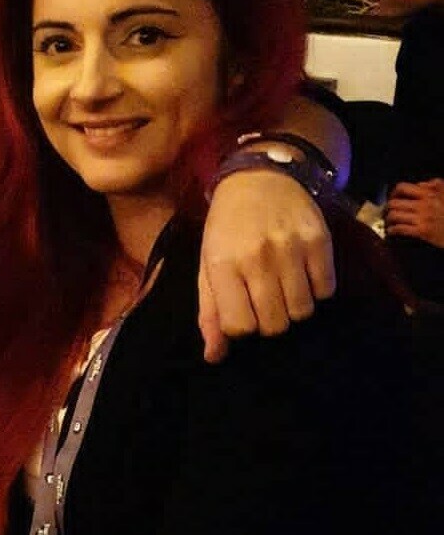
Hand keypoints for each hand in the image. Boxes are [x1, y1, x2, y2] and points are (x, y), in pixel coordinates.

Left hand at [198, 171, 336, 363]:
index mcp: (224, 265)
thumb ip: (210, 314)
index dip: (243, 326)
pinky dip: (317, 289)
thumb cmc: (228, 228)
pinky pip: (326, 290)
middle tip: (266, 300)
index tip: (243, 310)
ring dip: (294, 307)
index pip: (240, 327)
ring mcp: (291, 248)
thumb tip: (215, 357)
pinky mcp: (319, 240)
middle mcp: (258, 258)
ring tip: (285, 286)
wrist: (260, 177)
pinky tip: (303, 273)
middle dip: (270, 321)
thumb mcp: (209, 266)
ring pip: (302, 312)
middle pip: (275, 325)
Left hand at [385, 180, 443, 249]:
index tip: (393, 198)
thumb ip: (434, 186)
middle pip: (394, 203)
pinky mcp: (422, 231)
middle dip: (387, 208)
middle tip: (387, 212)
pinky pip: (400, 229)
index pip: (402, 188)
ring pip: (394, 216)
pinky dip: (392, 230)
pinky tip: (392, 232)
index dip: (393, 193)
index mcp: (429, 193)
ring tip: (389, 222)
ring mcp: (422, 218)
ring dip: (388, 220)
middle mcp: (424, 204)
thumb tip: (420, 185)